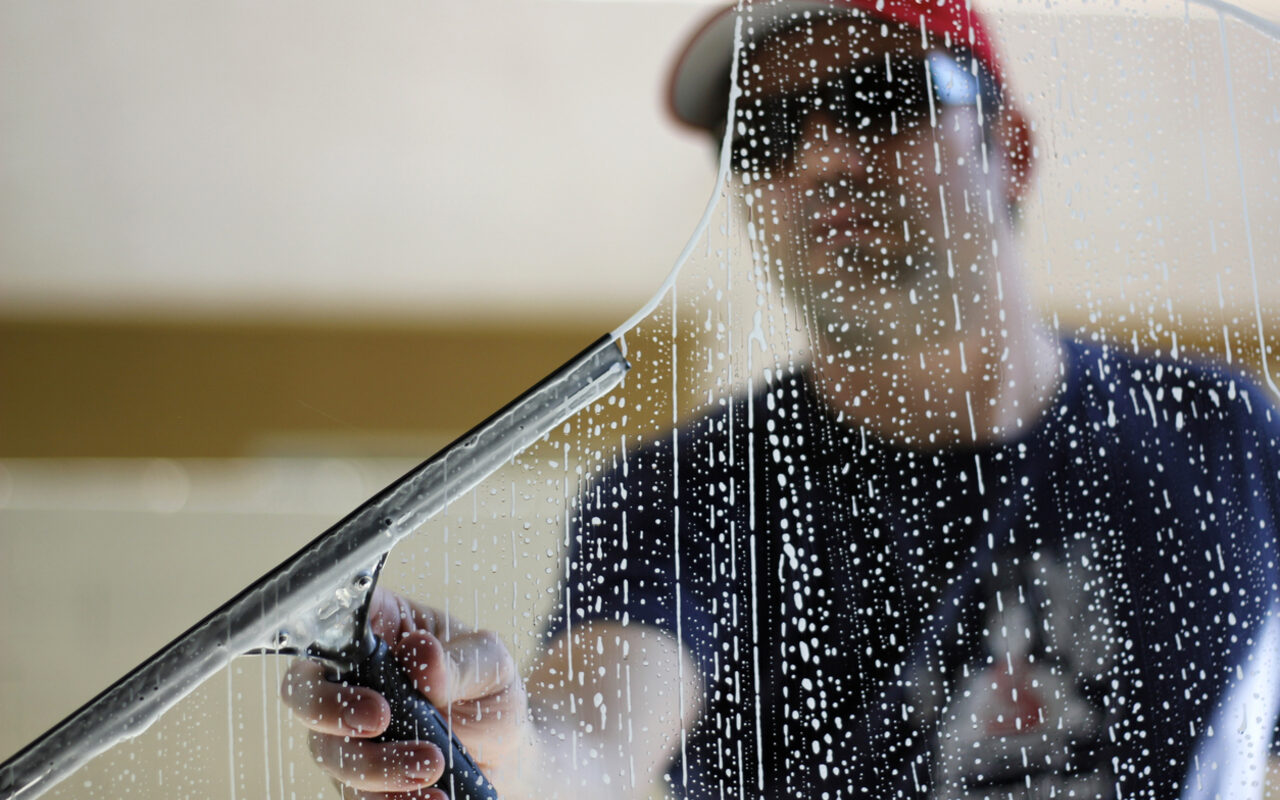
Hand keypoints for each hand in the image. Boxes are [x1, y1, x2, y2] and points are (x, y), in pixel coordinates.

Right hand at [281, 588, 531, 798]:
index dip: (329, 640)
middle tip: (380, 719)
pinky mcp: (358, 779)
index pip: (333, 622)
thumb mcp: (490, 665)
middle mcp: (352, 679)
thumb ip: (458, 661)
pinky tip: (431, 798)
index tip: (362, 662)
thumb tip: (420, 654)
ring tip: (430, 765)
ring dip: (375, 764)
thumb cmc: (491, 692)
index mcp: (380, 630)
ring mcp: (347, 733)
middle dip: (334, 711)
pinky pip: (354, 795)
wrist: (507, 753)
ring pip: (328, 751)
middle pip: (305, 691)